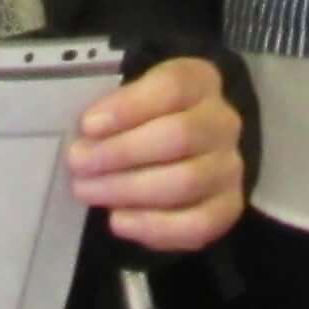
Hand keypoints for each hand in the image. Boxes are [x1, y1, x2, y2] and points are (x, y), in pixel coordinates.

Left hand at [68, 57, 244, 253]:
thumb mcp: (132, 98)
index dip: (129, 106)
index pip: (173, 87)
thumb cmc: (144, 119)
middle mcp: (222, 122)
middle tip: (79, 163)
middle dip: (121, 152)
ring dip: (129, 189)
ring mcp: (229, 167)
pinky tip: (118, 220)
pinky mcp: (228, 207)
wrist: (183, 151)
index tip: (88, 125)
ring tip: (88, 190)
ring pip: (186, 181)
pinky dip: (154, 226)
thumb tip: (86, 136)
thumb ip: (113, 110)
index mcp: (200, 82)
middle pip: (179, 136)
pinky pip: (197, 224)